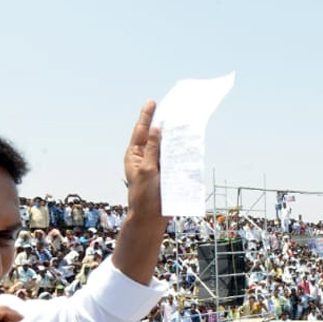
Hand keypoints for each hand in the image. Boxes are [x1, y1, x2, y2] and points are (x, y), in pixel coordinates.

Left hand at [119, 101, 168, 282]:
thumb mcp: (147, 170)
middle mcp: (145, 157)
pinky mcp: (166, 173)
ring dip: (174, 136)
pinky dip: (180, 150)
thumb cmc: (144, 197)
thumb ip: (152, 149)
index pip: (142, 130)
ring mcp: (156, 165)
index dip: (147, 115)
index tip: (153, 102)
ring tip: (183, 122)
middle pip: (155, 135)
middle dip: (164, 122)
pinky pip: (174, 158)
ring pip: (166, 146)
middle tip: (173, 108)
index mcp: (134, 155)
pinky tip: (188, 142)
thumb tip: (157, 129)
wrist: (150, 220)